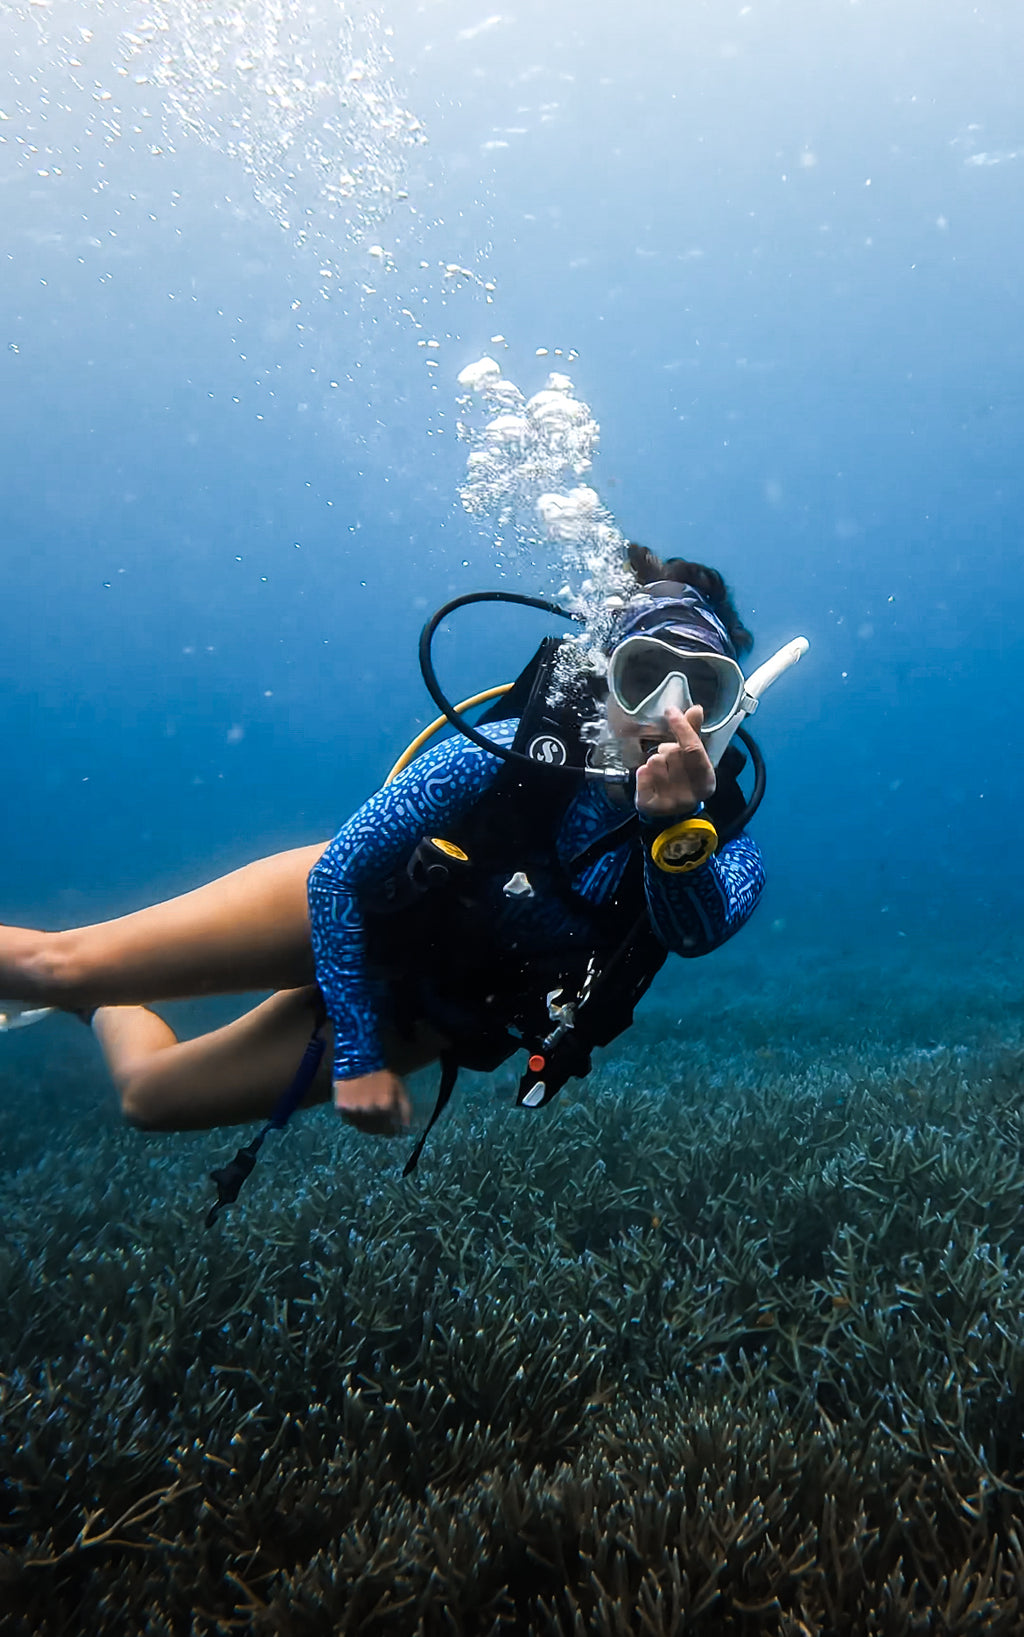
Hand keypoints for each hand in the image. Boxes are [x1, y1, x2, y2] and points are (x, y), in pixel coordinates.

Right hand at [334, 1069, 410, 1135]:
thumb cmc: (381, 1074)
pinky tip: (356, 1110)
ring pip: (361, 1127)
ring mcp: (355, 1110)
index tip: (392, 1129)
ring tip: (367, 1116)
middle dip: (379, 1129)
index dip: (392, 1130)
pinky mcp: (341, 1108)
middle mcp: (370, 1110)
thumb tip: (406, 1125)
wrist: (358, 1061)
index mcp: (386, 1106)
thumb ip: (405, 1107)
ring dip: (365, 1125)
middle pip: (375, 1130)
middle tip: (378, 1123)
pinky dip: (352, 1119)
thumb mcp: (398, 1087)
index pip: (390, 1129)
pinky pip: (348, 1120)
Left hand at [634, 704, 715, 819]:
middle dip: (667, 750)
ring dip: (655, 762)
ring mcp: (670, 802)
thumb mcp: (693, 759)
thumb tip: (696, 708)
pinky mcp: (650, 806)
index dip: (681, 727)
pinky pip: (641, 774)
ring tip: (662, 773)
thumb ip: (693, 733)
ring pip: (654, 761)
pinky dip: (643, 773)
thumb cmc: (683, 780)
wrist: (671, 816)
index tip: (670, 711)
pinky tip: (650, 782)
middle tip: (669, 760)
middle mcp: (690, 793)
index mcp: (706, 780)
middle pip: (671, 753)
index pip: (693, 748)